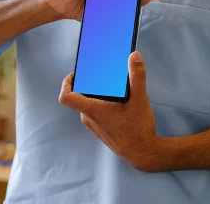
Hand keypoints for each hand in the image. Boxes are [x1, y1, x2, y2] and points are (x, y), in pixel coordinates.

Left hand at [59, 51, 160, 171]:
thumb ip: (137, 76)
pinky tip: (118, 101)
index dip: (66, 82)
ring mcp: (94, 126)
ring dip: (98, 94)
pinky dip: (102, 104)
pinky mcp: (101, 129)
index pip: (66, 97)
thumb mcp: (139, 99)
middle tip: (100, 73)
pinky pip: (95, 113)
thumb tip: (134, 56)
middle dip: (90, 84)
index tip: (75, 73)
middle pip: (80, 97)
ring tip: (112, 86)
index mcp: (93, 110)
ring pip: (89, 105)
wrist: (143, 153)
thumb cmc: (138, 130)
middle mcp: (89, 119)